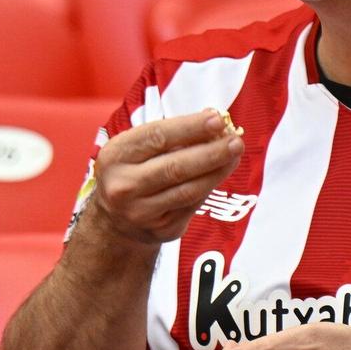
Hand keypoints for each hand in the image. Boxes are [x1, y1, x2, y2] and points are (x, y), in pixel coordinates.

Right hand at [84, 109, 244, 248]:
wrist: (115, 220)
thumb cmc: (132, 172)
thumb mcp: (136, 148)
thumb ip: (170, 135)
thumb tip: (213, 123)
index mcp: (115, 157)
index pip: (156, 137)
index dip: (189, 127)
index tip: (216, 119)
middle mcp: (124, 186)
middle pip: (175, 167)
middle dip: (211, 152)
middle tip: (235, 141)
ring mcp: (141, 212)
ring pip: (188, 190)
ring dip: (217, 171)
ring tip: (234, 155)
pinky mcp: (161, 230)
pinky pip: (192, 205)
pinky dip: (210, 186)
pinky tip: (221, 171)